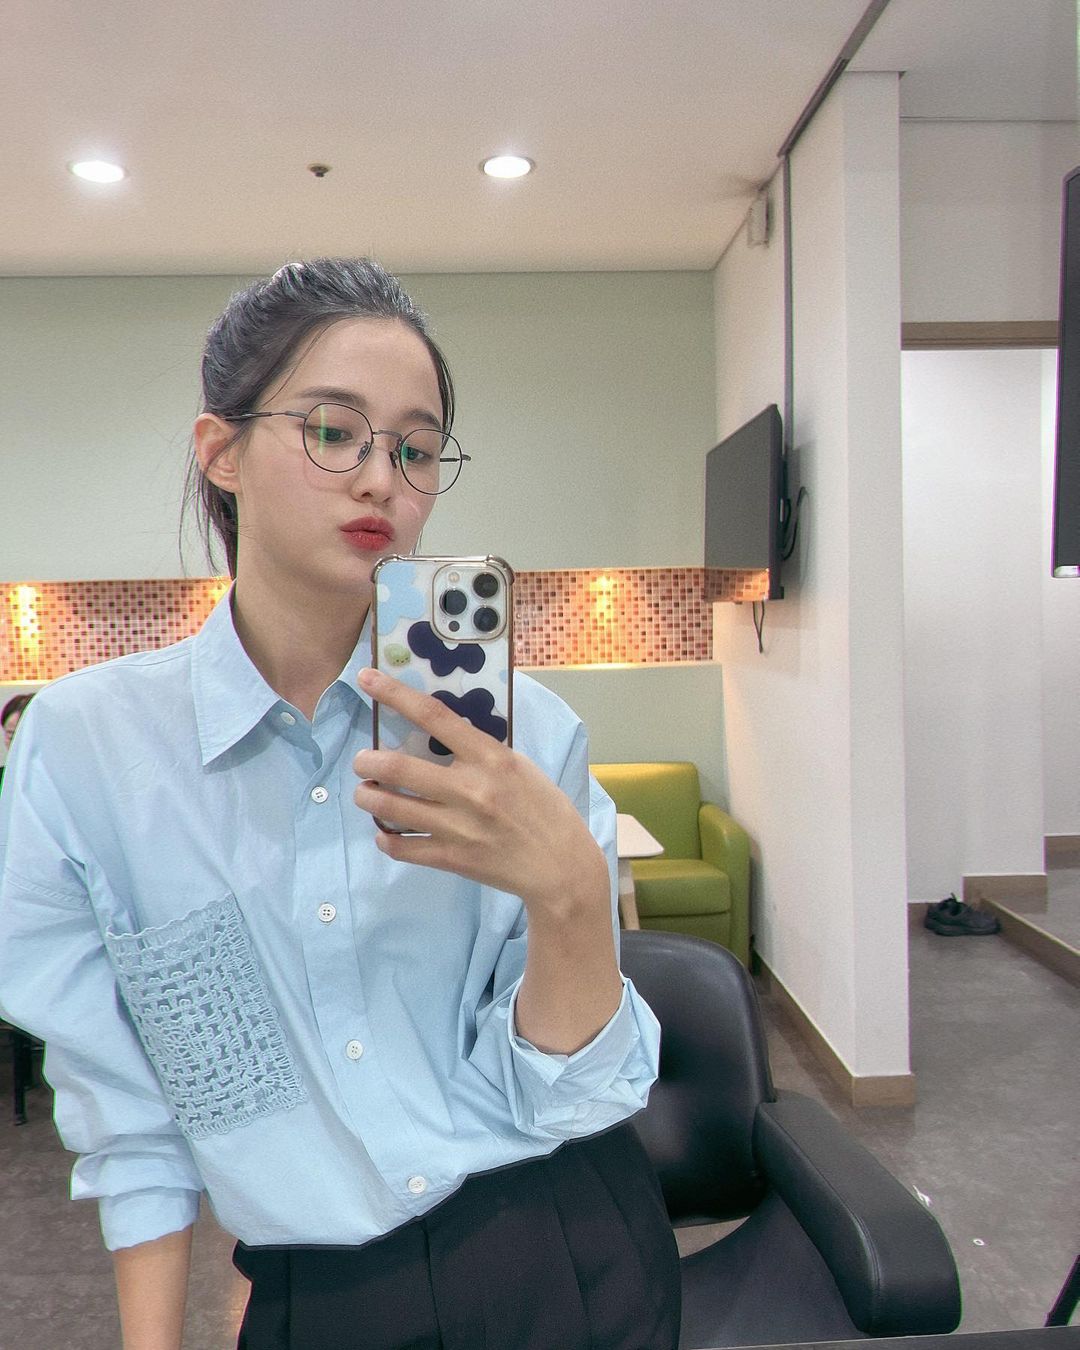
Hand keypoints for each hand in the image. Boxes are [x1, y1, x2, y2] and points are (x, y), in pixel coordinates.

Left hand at [353, 668, 609, 922]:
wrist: (562, 867)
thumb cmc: (545, 810)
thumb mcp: (520, 767)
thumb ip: (481, 752)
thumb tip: (439, 734)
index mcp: (491, 758)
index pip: (434, 717)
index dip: (395, 695)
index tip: (367, 678)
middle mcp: (471, 789)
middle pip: (399, 766)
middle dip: (367, 760)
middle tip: (362, 760)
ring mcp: (459, 827)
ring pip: (391, 807)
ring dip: (368, 796)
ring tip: (366, 791)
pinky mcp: (453, 859)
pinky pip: (403, 848)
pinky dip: (387, 838)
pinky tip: (386, 832)